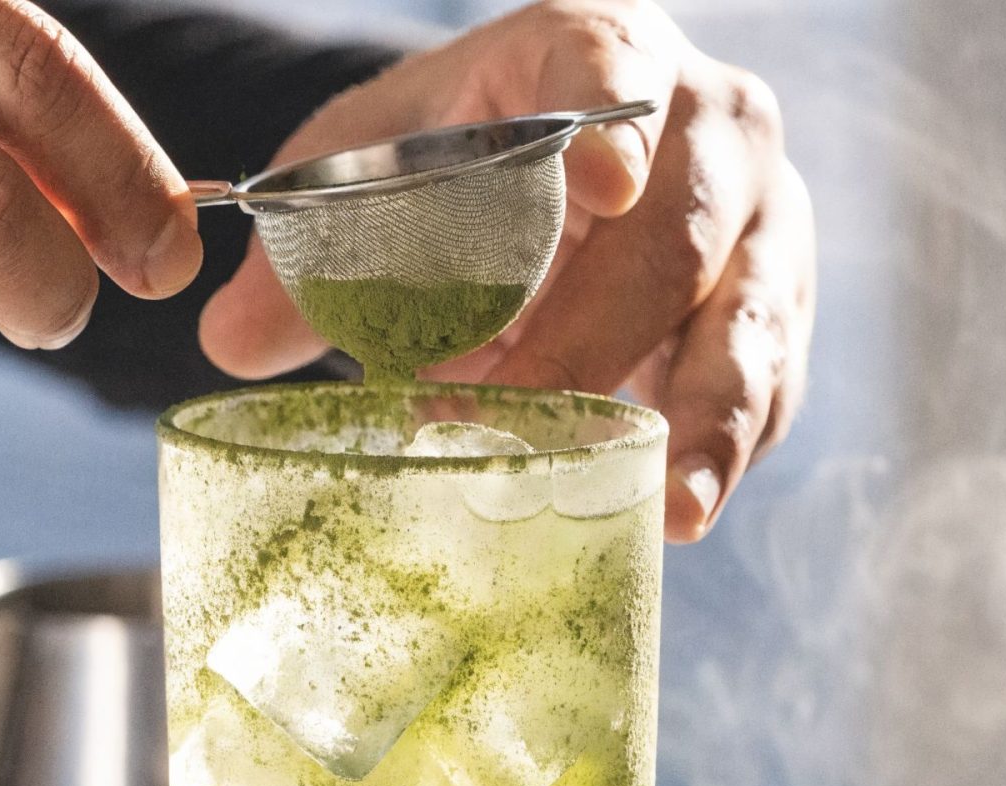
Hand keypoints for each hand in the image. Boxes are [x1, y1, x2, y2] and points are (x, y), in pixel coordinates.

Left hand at [200, 0, 813, 541]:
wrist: (557, 173)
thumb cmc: (461, 160)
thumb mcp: (370, 177)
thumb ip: (304, 253)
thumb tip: (228, 340)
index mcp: (603, 53)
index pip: (614, 77)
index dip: (609, 127)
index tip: (598, 185)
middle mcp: (713, 126)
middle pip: (676, 234)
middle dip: (592, 336)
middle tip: (507, 414)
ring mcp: (764, 223)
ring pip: (748, 322)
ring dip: (699, 421)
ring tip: (664, 506)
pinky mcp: (776, 313)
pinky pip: (767, 387)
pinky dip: (719, 453)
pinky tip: (674, 512)